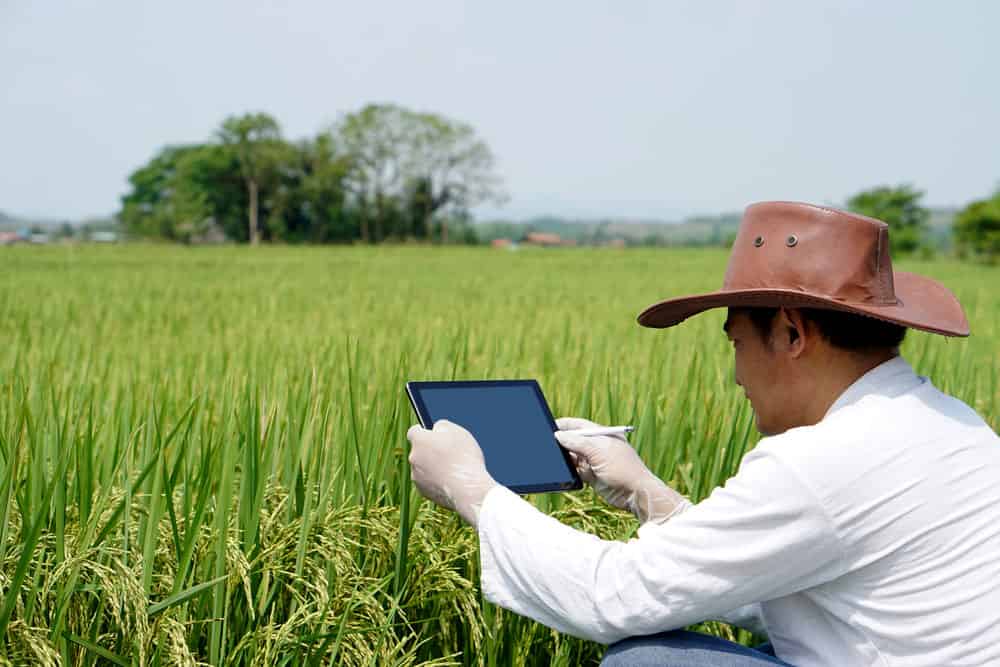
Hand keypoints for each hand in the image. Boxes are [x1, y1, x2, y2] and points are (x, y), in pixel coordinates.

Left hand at [406, 419, 497, 526]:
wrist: (467, 490)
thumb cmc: (464, 458)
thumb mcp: (458, 432)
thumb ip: (442, 426)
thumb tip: (436, 430)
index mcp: (419, 441)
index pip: (414, 431)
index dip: (423, 431)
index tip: (431, 434)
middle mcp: (413, 458)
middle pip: (419, 451)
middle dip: (430, 451)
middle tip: (448, 453)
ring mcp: (416, 476)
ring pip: (423, 468)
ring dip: (434, 467)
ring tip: (453, 469)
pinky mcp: (423, 492)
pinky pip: (428, 482)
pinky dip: (437, 481)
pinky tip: (452, 482)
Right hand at [554, 417, 689, 523]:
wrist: (635, 494)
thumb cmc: (623, 469)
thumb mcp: (599, 452)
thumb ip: (577, 443)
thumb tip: (559, 436)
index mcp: (603, 435)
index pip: (579, 425)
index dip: (564, 425)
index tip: (548, 426)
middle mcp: (598, 446)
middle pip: (574, 440)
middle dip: (561, 442)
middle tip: (544, 444)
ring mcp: (595, 461)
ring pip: (573, 456)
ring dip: (564, 457)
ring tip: (550, 458)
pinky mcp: (592, 476)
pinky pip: (575, 470)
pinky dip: (568, 470)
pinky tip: (560, 470)